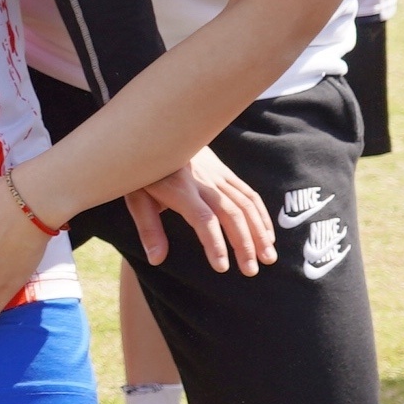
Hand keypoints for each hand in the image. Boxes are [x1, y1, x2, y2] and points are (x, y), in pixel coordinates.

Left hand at [126, 149, 271, 274]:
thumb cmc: (141, 170)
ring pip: (246, 204)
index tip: (222, 267)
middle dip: (244, 244)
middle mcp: (203, 181)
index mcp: (179, 188)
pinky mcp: (225, 172)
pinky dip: (261, 216)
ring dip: (259, 232)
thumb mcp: (135, 196)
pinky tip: (267, 236)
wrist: (156, 131)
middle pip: (231, 213)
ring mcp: (217, 174)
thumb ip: (148, 227)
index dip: (214, 243)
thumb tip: (157, 260)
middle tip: (251, 271)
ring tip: (268, 258)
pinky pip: (249, 194)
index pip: (203, 219)